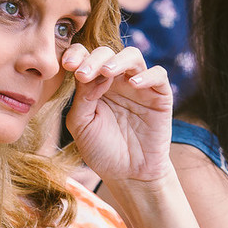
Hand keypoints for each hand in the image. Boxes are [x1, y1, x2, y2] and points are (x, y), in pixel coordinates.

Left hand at [62, 44, 171, 184]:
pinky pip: (158, 74)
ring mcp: (139, 86)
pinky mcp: (160, 96)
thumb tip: (90, 74)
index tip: (67, 65)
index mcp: (94, 84)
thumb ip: (81, 97)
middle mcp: (117, 81)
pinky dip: (146, 75)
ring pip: (132, 56)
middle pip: (107, 53)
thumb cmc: (102, 150)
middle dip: (94, 59)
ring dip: (118, 60)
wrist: (128, 175)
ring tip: (107, 72)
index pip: (85, 58)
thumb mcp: (81, 124)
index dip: (77, 55)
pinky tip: (133, 84)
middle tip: (83, 74)